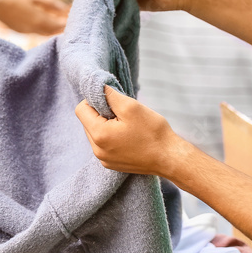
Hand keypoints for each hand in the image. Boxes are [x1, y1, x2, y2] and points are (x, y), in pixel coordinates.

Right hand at [0, 0, 69, 34]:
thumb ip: (48, 3)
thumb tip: (63, 8)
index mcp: (38, 20)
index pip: (58, 26)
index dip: (66, 22)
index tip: (73, 17)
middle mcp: (32, 29)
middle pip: (51, 31)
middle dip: (60, 26)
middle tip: (67, 19)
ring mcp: (24, 30)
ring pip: (42, 32)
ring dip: (51, 28)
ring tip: (58, 20)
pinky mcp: (17, 29)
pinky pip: (33, 31)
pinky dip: (41, 27)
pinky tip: (42, 21)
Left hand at [74, 85, 191, 177]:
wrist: (170, 159)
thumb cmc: (153, 133)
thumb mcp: (131, 107)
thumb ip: (110, 95)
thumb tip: (98, 88)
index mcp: (99, 135)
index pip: (81, 109)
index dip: (94, 100)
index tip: (111, 101)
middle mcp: (96, 150)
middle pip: (86, 122)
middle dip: (100, 113)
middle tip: (122, 114)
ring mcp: (103, 159)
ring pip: (94, 133)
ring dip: (106, 125)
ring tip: (126, 126)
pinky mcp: (110, 164)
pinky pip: (103, 144)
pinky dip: (111, 136)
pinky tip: (128, 136)